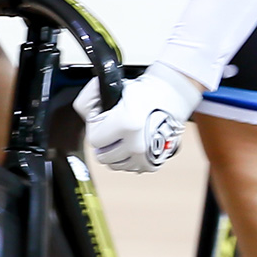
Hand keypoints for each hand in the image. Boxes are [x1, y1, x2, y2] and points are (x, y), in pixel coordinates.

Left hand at [73, 62, 202, 173]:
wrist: (172, 97)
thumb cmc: (145, 92)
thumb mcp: (112, 88)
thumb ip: (88, 100)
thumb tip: (84, 117)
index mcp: (126, 124)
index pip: (94, 140)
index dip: (97, 128)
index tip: (106, 119)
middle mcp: (136, 144)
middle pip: (102, 156)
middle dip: (104, 142)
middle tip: (114, 128)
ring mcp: (145, 156)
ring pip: (114, 165)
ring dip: (115, 152)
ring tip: (124, 135)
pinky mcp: (152, 164)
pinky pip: (129, 168)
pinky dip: (128, 158)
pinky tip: (133, 143)